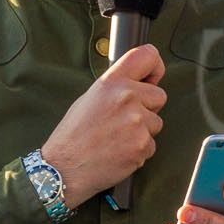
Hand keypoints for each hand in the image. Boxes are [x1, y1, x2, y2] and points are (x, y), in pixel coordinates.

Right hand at [40, 44, 166, 207]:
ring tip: (116, 137)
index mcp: (111, 82)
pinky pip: (151, 144)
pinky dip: (139, 149)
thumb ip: (117, 88)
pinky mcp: (142, 144)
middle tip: (122, 120)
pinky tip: (118, 151)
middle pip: (159, 95)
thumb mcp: (90, 98)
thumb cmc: (74, 134)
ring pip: (157, 122)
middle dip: (148, 107)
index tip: (153, 76)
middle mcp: (126, 97)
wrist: (63, 167)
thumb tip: (141, 82)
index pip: (146, 56)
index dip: (155, 66)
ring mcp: (136, 121)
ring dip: (143, 131)